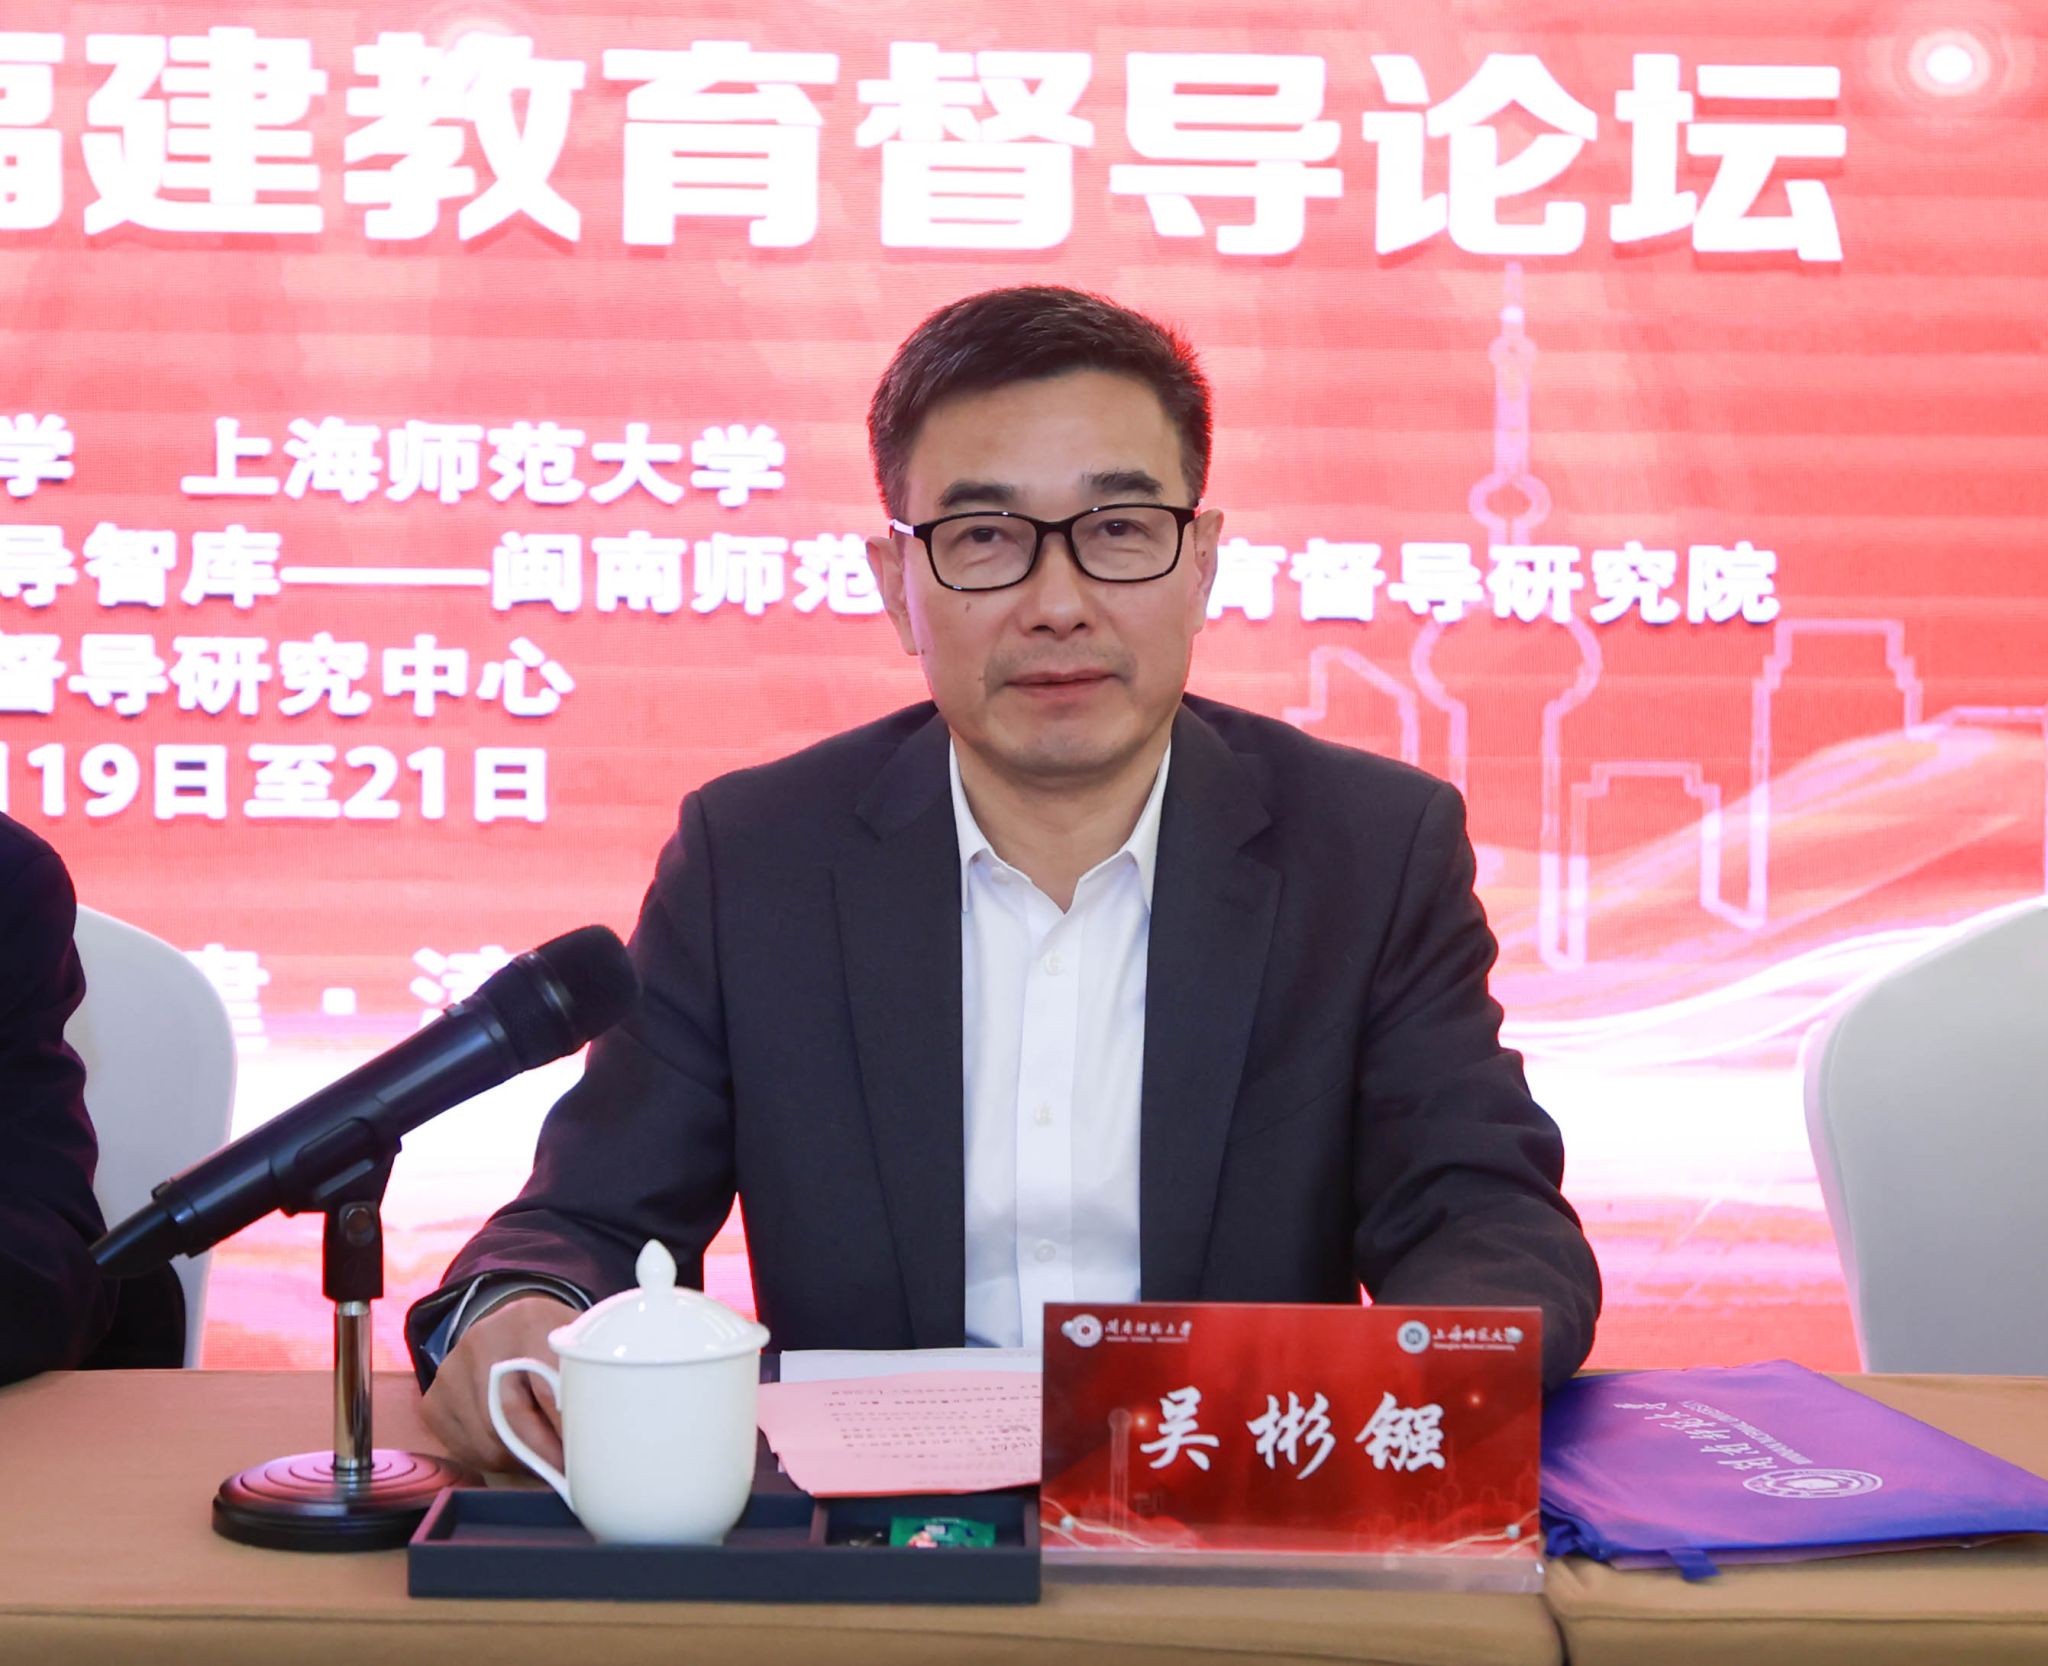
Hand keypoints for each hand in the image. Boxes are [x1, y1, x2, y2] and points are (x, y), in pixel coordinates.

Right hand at [420, 1293, 576, 1474]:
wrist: (503, 1329)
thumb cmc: (550, 1341)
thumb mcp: (575, 1339)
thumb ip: (589, 1373)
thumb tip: (606, 1432)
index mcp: (529, 1322)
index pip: (548, 1386)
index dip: (567, 1428)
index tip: (586, 1457)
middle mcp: (483, 1342)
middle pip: (513, 1418)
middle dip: (545, 1454)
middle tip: (569, 1475)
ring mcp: (452, 1372)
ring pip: (489, 1442)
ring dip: (522, 1463)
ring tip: (546, 1463)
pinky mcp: (434, 1401)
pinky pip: (466, 1450)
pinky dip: (495, 1461)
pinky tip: (515, 1453)